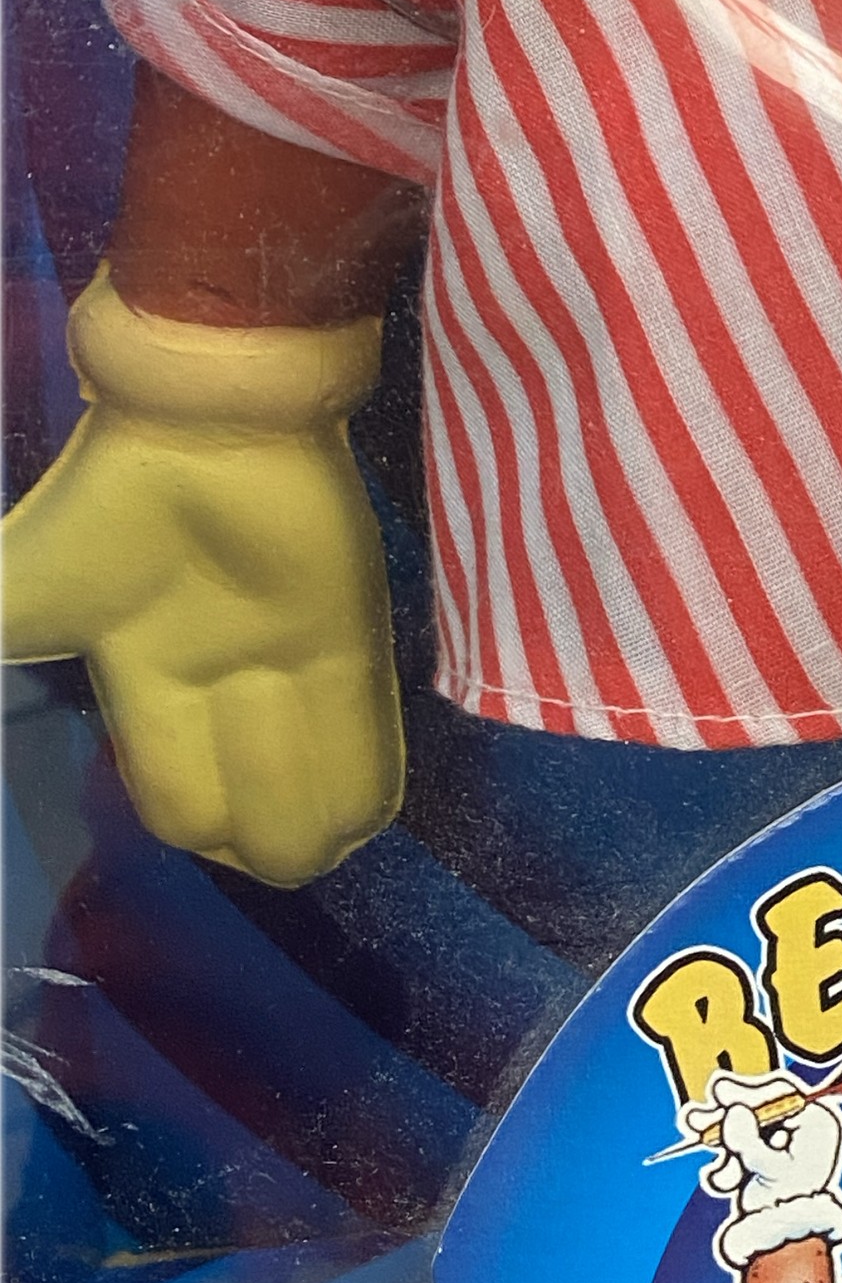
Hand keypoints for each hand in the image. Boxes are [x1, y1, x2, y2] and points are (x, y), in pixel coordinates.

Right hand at [3, 283, 400, 885]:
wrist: (194, 419)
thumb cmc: (102, 506)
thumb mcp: (10, 601)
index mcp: (142, 670)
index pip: (173, 784)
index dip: (189, 822)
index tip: (204, 840)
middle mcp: (218, 675)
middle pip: (244, 789)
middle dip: (257, 837)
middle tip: (280, 863)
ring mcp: (286, 653)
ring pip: (306, 768)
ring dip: (310, 822)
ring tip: (321, 856)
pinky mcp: (350, 627)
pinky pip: (361, 723)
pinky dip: (363, 779)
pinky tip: (365, 822)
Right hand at [695, 1073, 841, 1270]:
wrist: (782, 1240)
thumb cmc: (787, 1207)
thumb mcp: (770, 1171)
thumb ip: (750, 1141)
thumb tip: (735, 1110)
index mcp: (817, 1124)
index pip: (782, 1096)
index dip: (748, 1093)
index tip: (720, 1092)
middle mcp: (801, 1128)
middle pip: (759, 1109)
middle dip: (724, 1115)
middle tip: (696, 1117)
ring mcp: (780, 1142)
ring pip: (744, 1127)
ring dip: (717, 1136)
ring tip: (695, 1139)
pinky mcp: (763, 1156)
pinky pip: (738, 1147)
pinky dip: (724, 1159)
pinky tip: (721, 1179)